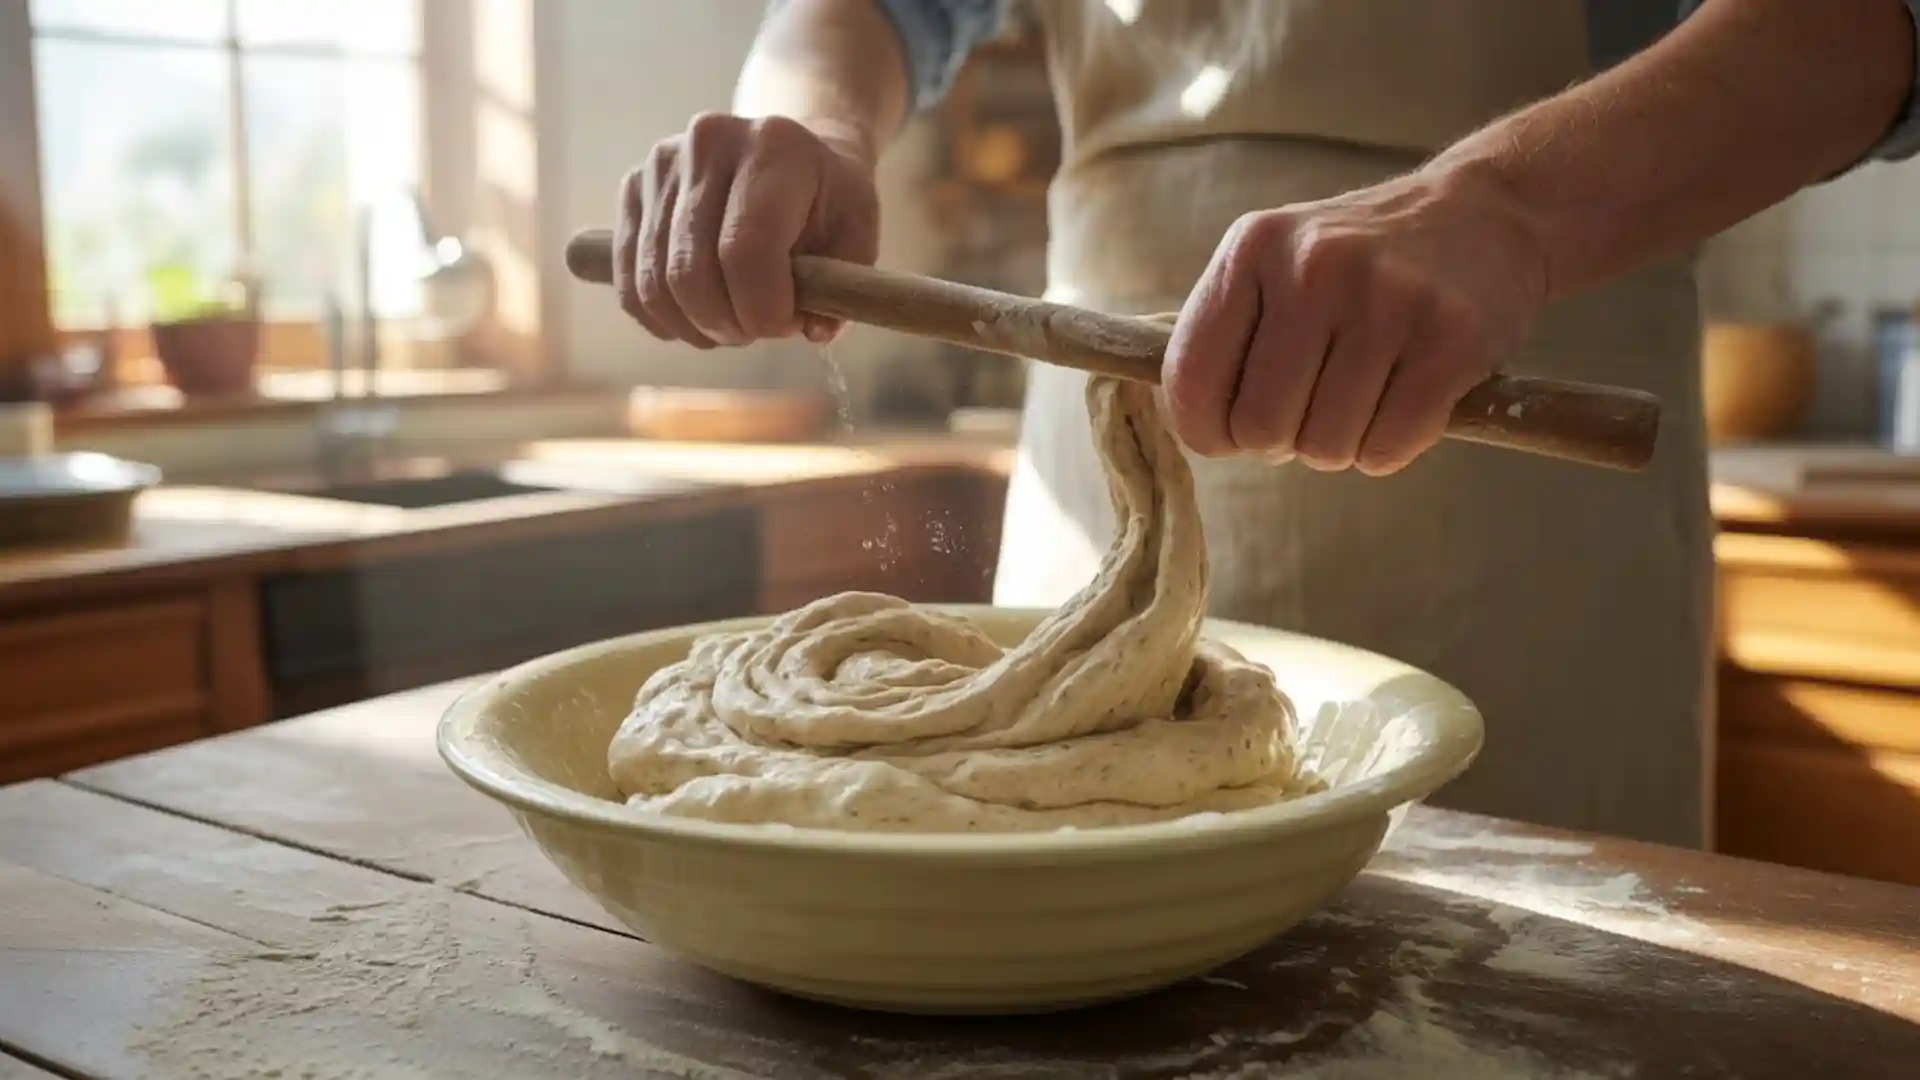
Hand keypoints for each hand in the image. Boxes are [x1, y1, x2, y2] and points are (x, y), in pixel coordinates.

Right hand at [614, 112, 879, 348]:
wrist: (786, 154)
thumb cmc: (827, 198)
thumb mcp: (859, 231)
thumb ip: (845, 284)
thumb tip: (813, 331)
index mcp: (773, 147)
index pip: (745, 249)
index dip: (763, 309)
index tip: (786, 326)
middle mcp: (707, 144)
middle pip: (692, 272)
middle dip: (727, 325)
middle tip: (756, 330)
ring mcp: (660, 165)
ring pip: (655, 285)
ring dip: (696, 327)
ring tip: (731, 324)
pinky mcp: (632, 191)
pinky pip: (629, 284)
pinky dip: (662, 320)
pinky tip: (697, 319)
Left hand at [1162, 163, 1549, 474]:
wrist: (1487, 215)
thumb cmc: (1360, 263)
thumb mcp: (1276, 264)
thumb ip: (1223, 336)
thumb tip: (1195, 428)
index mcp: (1252, 249)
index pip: (1191, 382)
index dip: (1209, 430)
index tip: (1237, 426)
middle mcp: (1314, 267)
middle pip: (1260, 429)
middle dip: (1283, 441)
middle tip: (1315, 406)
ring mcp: (1386, 300)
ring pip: (1326, 449)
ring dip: (1342, 445)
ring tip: (1365, 393)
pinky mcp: (1451, 339)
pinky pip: (1387, 451)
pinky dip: (1390, 447)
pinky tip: (1405, 400)